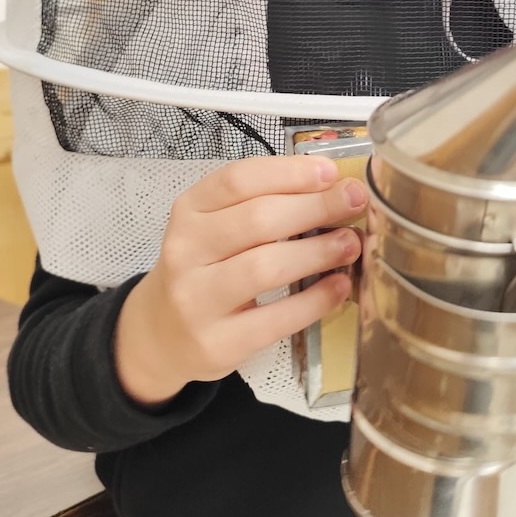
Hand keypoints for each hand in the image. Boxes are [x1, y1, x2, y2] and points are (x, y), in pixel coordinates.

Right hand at [115, 156, 365, 405]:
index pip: (238, 180)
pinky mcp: (216, 344)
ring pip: (265, 267)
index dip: (289, 172)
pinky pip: (274, 319)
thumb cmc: (204, 268)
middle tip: (354, 203)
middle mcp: (185, 251)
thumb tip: (333, 187)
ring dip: (317, 252)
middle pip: (257, 220)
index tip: (330, 172)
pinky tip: (338, 287)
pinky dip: (314, 301)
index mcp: (188, 210)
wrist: (161, 334)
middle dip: (315, 207)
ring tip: (350, 244)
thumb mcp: (215, 226)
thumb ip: (262, 203)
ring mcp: (196, 300)